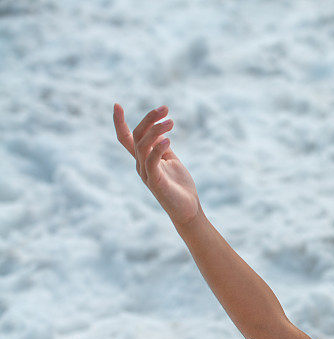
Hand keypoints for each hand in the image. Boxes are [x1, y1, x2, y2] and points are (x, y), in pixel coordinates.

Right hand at [113, 103, 201, 225]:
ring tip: (171, 121)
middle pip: (136, 136)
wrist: (187, 209)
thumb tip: (159, 132)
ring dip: (156, 130)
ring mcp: (146, 173)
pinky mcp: (155, 181)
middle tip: (165, 108)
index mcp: (143, 159)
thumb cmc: (179, 186)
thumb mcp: (170, 161)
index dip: (119, 123)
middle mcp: (140, 165)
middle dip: (149, 119)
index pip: (125, 139)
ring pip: (143, 145)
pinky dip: (158, 148)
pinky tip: (169, 139)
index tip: (116, 105)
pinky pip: (152, 161)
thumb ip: (162, 147)